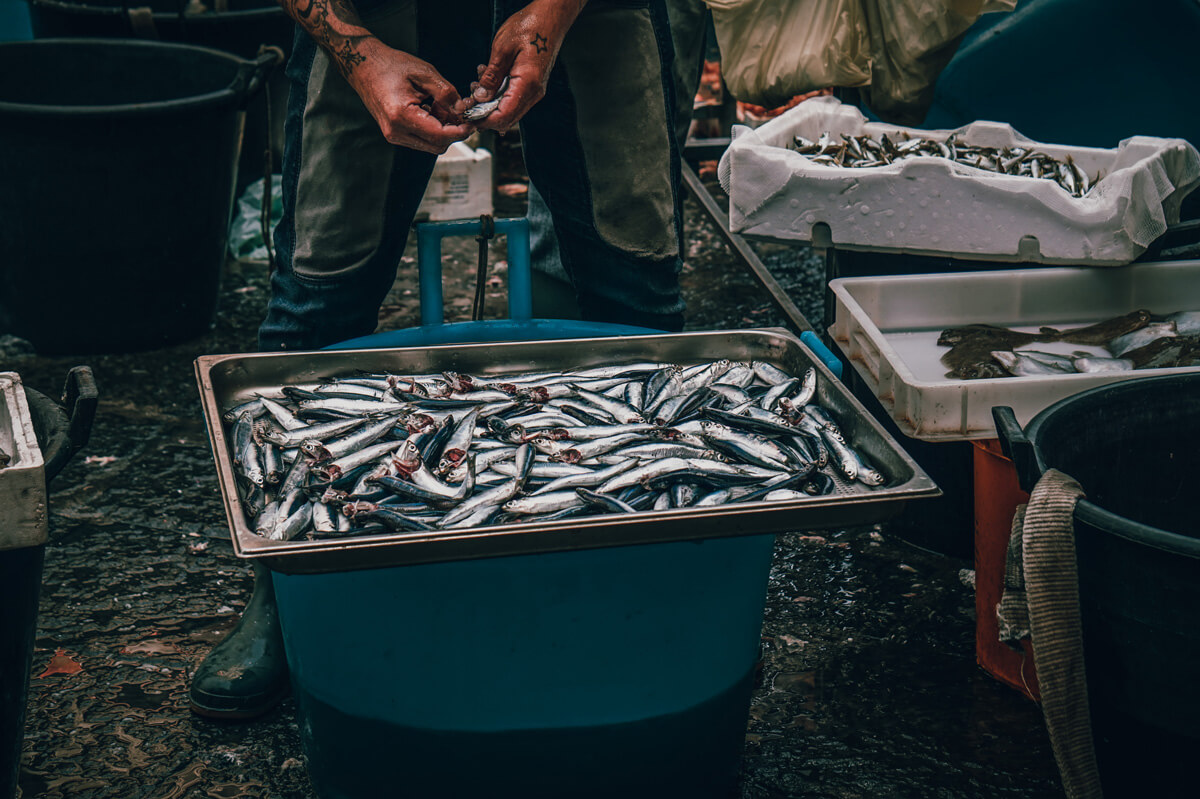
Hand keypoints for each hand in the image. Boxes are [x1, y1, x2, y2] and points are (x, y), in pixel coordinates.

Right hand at [348, 40, 474, 153]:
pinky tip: (432, 110)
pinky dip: (433, 129)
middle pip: (437, 146)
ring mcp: (394, 135)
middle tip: (460, 112)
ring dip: (443, 130)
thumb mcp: (424, 73)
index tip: (472, 123)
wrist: (364, 66)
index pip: (439, 136)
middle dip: (453, 132)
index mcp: (401, 116)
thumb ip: (446, 93)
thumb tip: (462, 109)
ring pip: (430, 145)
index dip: (459, 131)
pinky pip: (421, 139)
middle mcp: (396, 132)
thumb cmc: (391, 66)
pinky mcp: (395, 134)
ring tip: (442, 106)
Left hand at [469, 0, 587, 132]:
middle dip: (485, 114)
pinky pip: (513, 100)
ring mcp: (534, 90)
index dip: (484, 120)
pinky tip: (488, 81)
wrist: (550, 18)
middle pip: (507, 119)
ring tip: (476, 85)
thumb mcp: (502, 48)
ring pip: (509, 111)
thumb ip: (491, 76)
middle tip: (468, 101)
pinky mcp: (532, 86)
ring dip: (490, 104)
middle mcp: (533, 92)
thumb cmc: (530, 27)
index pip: (504, 116)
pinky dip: (498, 96)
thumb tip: (480, 97)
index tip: (468, 114)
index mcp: (527, 84)